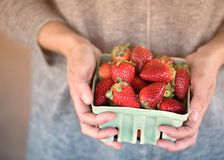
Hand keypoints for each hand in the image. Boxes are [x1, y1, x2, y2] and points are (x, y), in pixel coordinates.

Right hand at [38, 21, 121, 149]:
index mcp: (79, 99)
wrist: (84, 49)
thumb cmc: (79, 58)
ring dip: (109, 132)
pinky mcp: (103, 94)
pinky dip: (116, 116)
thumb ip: (80, 84)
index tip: (112, 116)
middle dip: (103, 134)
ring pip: (100, 121)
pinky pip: (109, 108)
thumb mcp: (79, 69)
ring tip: (123, 138)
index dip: (98, 122)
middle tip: (118, 136)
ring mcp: (95, 100)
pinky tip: (127, 119)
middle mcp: (87, 103)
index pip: (86, 119)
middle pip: (91, 126)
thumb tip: (87, 101)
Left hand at [156, 47, 221, 151]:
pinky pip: (170, 113)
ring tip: (152, 135)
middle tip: (156, 141)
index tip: (161, 127)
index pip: (189, 131)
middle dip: (171, 143)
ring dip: (166, 134)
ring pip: (177, 127)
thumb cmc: (204, 71)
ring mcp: (184, 109)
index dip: (176, 133)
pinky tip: (150, 116)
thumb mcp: (202, 84)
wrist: (201, 59)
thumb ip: (199, 101)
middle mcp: (191, 114)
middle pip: (184, 136)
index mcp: (198, 112)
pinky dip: (162, 118)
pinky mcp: (177, 102)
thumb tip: (194, 118)